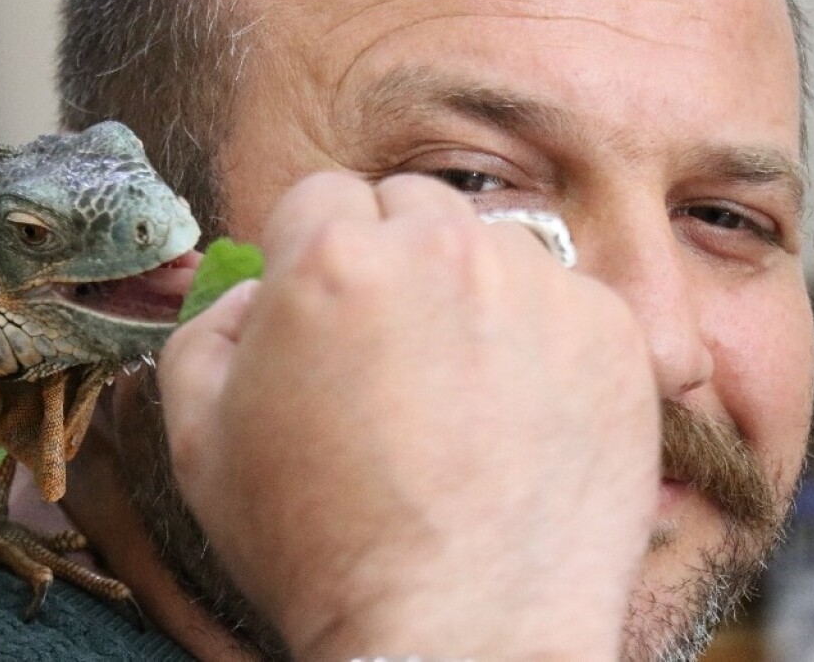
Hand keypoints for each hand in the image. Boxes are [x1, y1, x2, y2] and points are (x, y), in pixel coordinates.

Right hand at [158, 172, 657, 659]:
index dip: (313, 253)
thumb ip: (206, 332)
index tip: (326, 309)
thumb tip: (253, 292)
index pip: (321, 196)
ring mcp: (541, 286)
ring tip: (460, 392)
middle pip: (409, 206)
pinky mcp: (615, 332)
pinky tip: (520, 414)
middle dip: (391, 259)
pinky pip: (565, 300)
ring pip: (491, 248)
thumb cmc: (320, 547)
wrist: (461, 636)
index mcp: (334, 259)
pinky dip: (541, 339)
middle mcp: (443, 248)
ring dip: (469, 293)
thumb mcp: (197, 442)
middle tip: (391, 352)